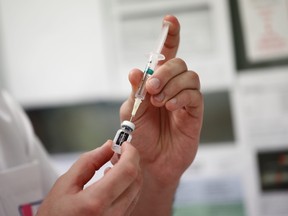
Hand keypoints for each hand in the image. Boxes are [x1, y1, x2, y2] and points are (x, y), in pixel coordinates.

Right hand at [37, 141, 141, 215]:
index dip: (130, 153)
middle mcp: (112, 215)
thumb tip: (108, 146)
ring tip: (113, 164)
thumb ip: (89, 162)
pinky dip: (127, 184)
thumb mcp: (64, 184)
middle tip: (118, 151)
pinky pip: (131, 199)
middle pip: (135, 179)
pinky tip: (113, 180)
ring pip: (136, 189)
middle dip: (131, 160)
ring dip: (129, 172)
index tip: (124, 144)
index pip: (127, 171)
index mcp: (96, 202)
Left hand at [120, 15, 203, 214]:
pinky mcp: (194, 113)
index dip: (170, 37)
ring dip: (172, 85)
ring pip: (190, 76)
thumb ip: (135, 90)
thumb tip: (137, 70)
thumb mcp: (130, 111)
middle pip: (179, 63)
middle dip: (165, 71)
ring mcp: (185, 99)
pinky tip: (170, 107)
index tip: (169, 21)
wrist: (148, 162)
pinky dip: (180, 98)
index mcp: (157, 83)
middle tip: (151, 87)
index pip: (166, 55)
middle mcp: (173, 87)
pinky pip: (194, 96)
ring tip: (158, 102)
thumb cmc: (139, 136)